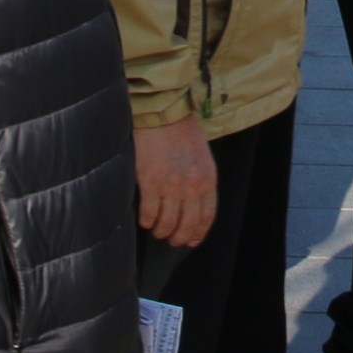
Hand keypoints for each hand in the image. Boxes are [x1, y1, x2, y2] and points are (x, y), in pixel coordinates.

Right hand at [133, 115, 218, 248]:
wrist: (163, 112)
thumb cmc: (181, 130)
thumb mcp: (202, 156)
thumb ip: (200, 179)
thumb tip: (191, 205)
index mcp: (208, 178)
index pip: (207, 216)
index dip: (198, 233)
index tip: (191, 240)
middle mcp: (192, 186)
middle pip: (187, 224)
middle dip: (179, 237)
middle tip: (171, 239)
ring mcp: (171, 185)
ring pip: (167, 223)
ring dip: (161, 231)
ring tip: (156, 229)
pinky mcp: (150, 181)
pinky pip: (149, 213)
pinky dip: (146, 220)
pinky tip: (144, 219)